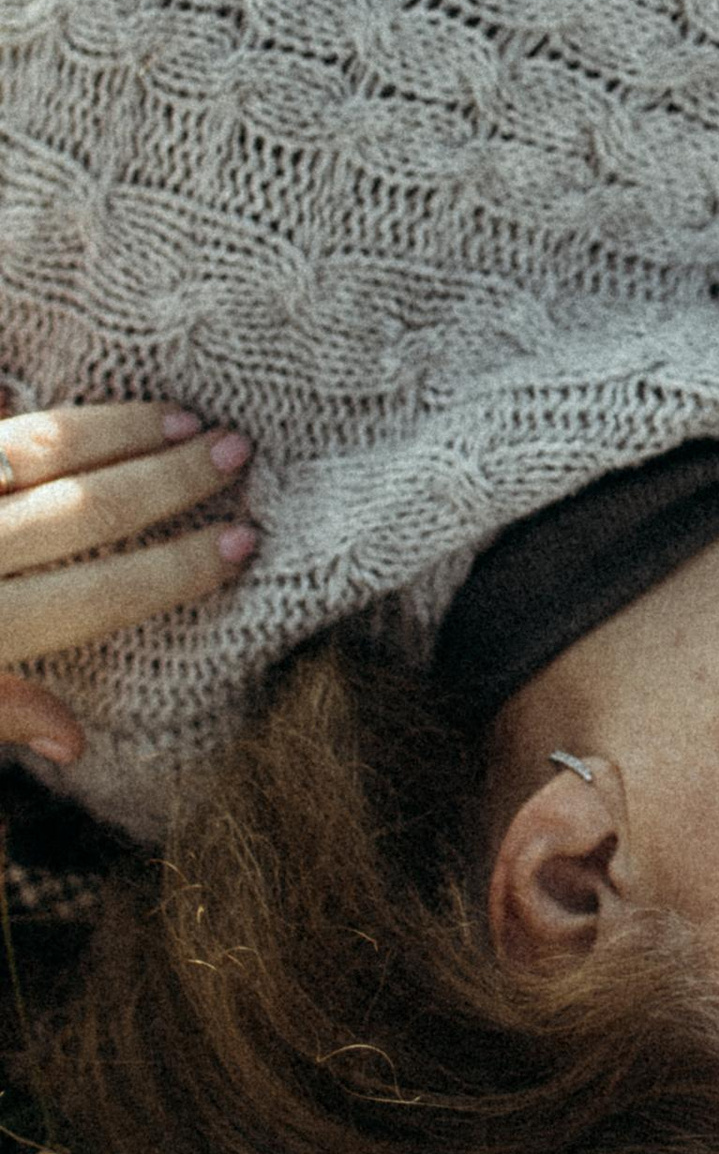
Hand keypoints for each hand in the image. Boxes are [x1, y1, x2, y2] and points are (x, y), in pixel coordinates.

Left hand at [0, 404, 259, 770]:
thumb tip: (71, 742)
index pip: (100, 596)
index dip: (179, 568)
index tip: (244, 540)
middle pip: (87, 509)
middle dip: (171, 478)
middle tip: (237, 450)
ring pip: (38, 449)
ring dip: (117, 430)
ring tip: (179, 419)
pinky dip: (44, 415)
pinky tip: (85, 411)